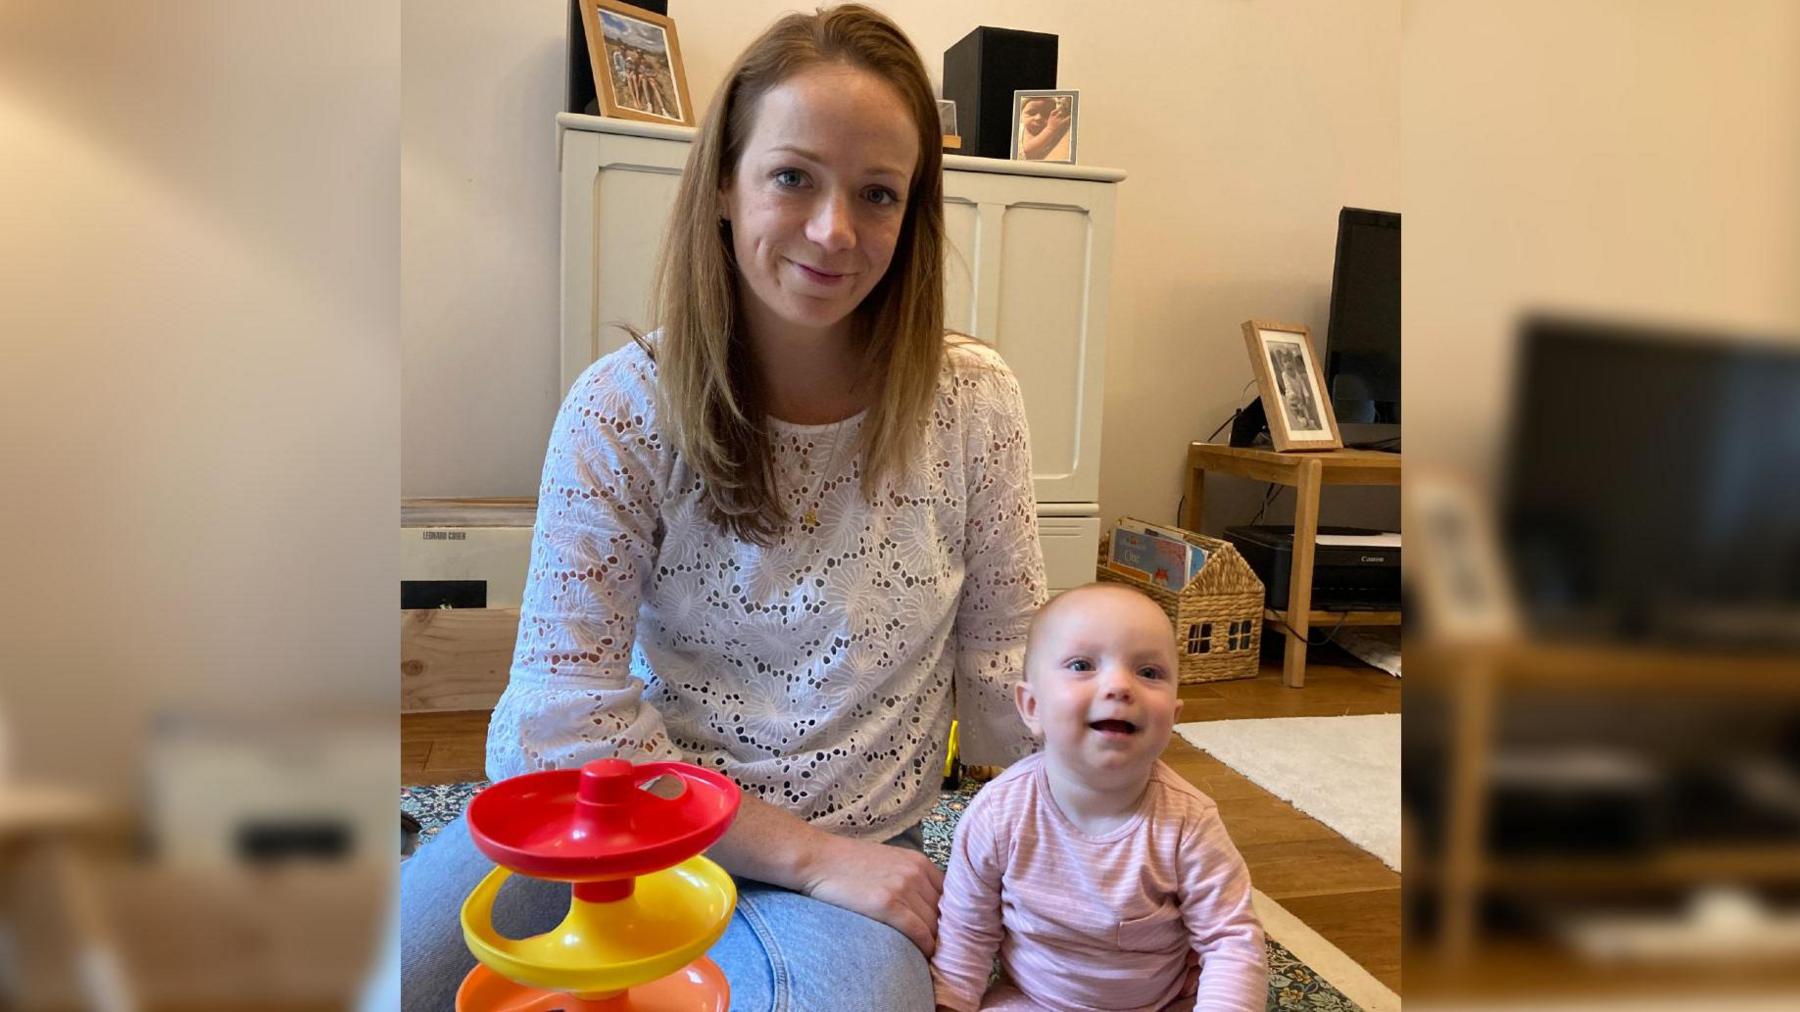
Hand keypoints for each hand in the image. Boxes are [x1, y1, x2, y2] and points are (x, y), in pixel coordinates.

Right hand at [799, 834, 944, 955]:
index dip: (951, 916)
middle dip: (946, 932)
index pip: (951, 895)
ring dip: (936, 943)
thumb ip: (912, 878)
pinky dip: (925, 946)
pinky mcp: (887, 904)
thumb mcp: (889, 861)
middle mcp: (916, 873)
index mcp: (919, 862)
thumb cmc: (848, 863)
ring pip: (934, 925)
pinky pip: (919, 932)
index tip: (947, 931)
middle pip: (945, 912)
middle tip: (943, 948)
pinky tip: (923, 954)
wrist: (817, 859)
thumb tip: (929, 905)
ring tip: (932, 955)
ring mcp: (903, 888)